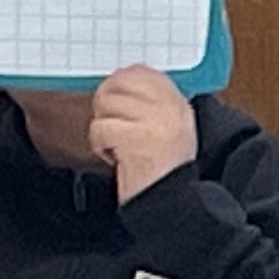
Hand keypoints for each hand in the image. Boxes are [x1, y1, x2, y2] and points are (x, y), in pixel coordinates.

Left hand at [90, 66, 197, 202]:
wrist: (171, 206)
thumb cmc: (163, 173)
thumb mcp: (168, 131)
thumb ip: (150, 104)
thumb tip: (116, 83)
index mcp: (178, 104)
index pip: (140, 71)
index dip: (119, 84)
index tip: (116, 105)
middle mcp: (170, 109)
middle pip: (118, 83)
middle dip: (107, 104)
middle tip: (114, 128)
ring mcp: (154, 122)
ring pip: (105, 103)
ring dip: (104, 128)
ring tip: (118, 147)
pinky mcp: (135, 139)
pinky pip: (100, 128)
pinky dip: (100, 146)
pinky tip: (115, 158)